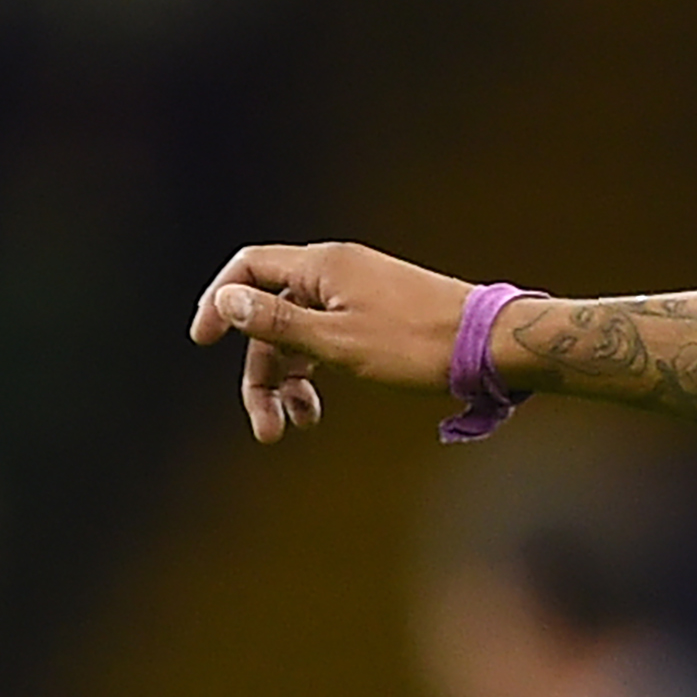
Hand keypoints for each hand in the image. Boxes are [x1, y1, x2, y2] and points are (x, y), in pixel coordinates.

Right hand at [187, 243, 473, 442]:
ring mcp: (362, 293)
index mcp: (323, 266)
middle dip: (262, 372)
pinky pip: (331, 339)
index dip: (220, 302)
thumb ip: (278, 322)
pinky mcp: (381, 316)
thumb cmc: (418, 345)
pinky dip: (319, 371)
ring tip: (298, 425)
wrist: (494, 346)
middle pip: (274, 313)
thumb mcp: (338, 342)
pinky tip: (317, 408)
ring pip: (303, 333)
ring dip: (290, 380)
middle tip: (266, 429)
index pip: (249, 268)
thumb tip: (226, 300)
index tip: (202, 343)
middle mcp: (339, 272)